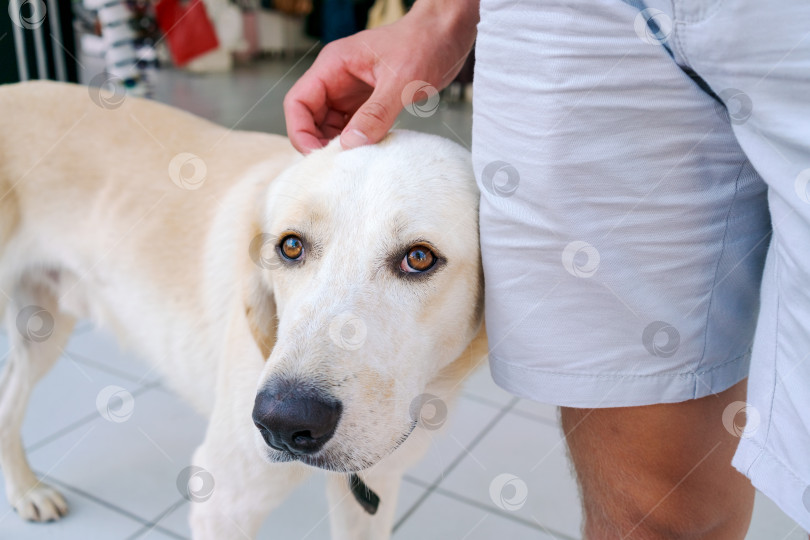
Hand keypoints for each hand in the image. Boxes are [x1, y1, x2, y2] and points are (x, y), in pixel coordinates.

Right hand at [284, 2, 477, 152]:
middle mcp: (338, 78)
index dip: (300, 130)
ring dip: (339, 145)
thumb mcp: (400, 81)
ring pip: (332, 125)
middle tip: (337, 165)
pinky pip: (354, 127)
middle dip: (319, 142)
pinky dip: (357, 142)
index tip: (316, 155)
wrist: (448, 34)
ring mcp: (353, 91)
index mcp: (334, 66)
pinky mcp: (370, 102)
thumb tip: (351, 143)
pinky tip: (368, 153)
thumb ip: (376, 113)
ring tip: (354, 163)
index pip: (298, 101)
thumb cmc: (425, 42)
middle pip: (311, 117)